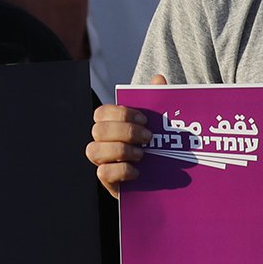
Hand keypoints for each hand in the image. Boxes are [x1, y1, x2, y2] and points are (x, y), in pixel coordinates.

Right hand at [86, 75, 164, 195]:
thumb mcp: (161, 124)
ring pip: (93, 150)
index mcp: (112, 126)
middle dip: (124, 131)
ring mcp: (103, 163)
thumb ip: (158, 101)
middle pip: (98, 129)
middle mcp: (103, 143)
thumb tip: (158, 80)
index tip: (145, 119)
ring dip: (120, 150)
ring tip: (142, 155)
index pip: (102, 113)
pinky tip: (137, 172)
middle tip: (148, 138)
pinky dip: (121, 170)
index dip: (121, 114)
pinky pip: (102, 173)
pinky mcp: (108, 183)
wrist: (169, 181)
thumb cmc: (160, 148)